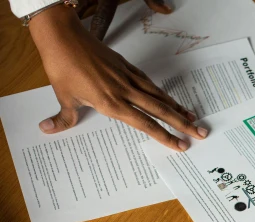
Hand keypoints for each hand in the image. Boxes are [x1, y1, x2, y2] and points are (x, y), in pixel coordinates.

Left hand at [29, 5, 206, 150]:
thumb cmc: (62, 66)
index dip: (165, 136)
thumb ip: (64, 117)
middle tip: (201, 133)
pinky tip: (170, 100)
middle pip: (160, 111)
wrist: (64, 37)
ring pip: (159, 96)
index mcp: (111, 103)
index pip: (145, 124)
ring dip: (177, 108)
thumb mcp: (62, 95)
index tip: (181, 145)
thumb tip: (48, 129)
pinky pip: (149, 83)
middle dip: (182, 124)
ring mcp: (128, 78)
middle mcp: (124, 91)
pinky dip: (162, 93)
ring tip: (193, 118)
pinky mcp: (127, 67)